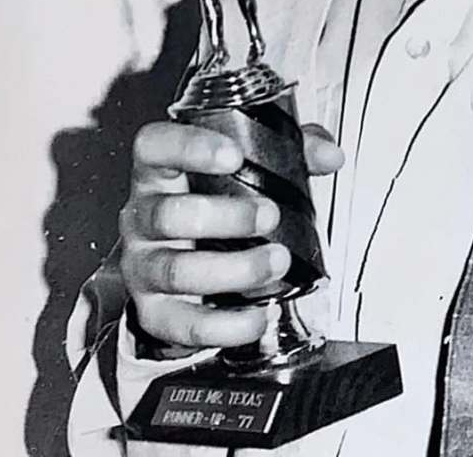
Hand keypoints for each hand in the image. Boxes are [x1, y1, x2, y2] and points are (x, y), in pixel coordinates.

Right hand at [119, 121, 343, 351]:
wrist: (180, 263)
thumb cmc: (210, 201)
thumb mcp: (245, 167)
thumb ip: (290, 152)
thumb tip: (329, 154)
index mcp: (161, 172)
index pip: (156, 146)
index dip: (189, 147)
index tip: (233, 155)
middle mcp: (143, 216)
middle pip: (168, 214)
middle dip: (226, 217)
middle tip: (271, 216)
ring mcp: (144, 265)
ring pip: (176, 270)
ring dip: (234, 269)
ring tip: (275, 262)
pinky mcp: (154, 311)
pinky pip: (182, 323)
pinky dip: (224, 325)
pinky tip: (257, 315)